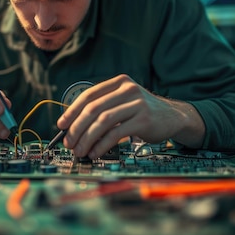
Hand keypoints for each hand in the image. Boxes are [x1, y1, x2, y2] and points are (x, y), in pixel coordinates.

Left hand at [56, 74, 203, 157]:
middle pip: (93, 109)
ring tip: (80, 150)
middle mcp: (128, 89)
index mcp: (119, 82)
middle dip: (77, 128)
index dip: (72, 111)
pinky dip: (102, 145)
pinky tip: (95, 152)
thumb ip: (103, 108)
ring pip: (103, 121)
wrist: (173, 116)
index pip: (89, 95)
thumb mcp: (123, 102)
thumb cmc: (142, 111)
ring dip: (87, 138)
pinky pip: (116, 133)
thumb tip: (73, 126)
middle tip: (68, 142)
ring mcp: (137, 103)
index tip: (61, 125)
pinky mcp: (144, 119)